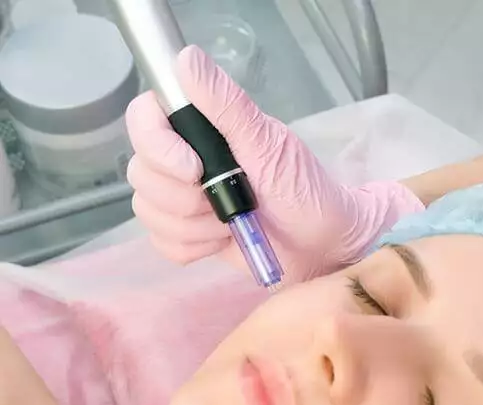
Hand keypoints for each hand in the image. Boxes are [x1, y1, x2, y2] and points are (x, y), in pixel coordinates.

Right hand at [125, 45, 422, 281]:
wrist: (321, 246)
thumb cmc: (303, 192)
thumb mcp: (270, 146)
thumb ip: (228, 106)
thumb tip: (186, 58)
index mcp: (200, 128)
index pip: (142, 120)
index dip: (158, 147)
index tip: (195, 169)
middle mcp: (183, 159)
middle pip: (141, 172)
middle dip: (185, 198)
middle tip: (229, 201)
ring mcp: (182, 198)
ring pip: (148, 211)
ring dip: (194, 227)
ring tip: (231, 224)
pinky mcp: (186, 234)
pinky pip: (162, 243)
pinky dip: (193, 248)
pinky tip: (222, 241)